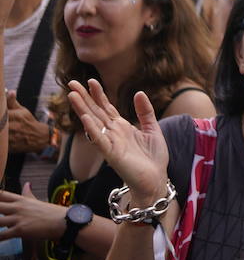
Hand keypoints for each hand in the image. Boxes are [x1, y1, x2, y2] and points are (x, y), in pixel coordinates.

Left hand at [0, 183, 66, 239]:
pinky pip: (2, 235)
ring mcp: (18, 218)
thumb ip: (27, 193)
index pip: (1, 194)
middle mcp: (17, 208)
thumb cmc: (50, 212)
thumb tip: (27, 184)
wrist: (62, 221)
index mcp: (21, 200)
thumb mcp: (36, 201)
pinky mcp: (20, 230)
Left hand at [4, 93, 50, 154]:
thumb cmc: (28, 122)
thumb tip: (9, 91)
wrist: (38, 137)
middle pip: (0, 123)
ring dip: (0, 130)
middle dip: (0, 122)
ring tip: (2, 126)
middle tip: (0, 121)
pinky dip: (1, 138)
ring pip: (0, 133)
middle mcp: (13, 126)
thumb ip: (12, 102)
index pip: (1, 112)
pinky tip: (2, 134)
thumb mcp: (22, 111)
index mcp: (16, 116)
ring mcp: (11, 137)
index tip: (0, 111)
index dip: (0, 111)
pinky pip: (2, 142)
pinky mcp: (9, 146)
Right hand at [67, 80, 168, 199]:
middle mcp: (113, 133)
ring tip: (72, 95)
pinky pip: (100, 141)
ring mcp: (111, 144)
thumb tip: (138, 92)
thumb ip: (145, 112)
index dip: (98, 94)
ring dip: (83, 109)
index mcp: (122, 127)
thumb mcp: (152, 129)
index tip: (91, 80)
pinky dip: (93, 130)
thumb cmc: (153, 157)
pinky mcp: (113, 155)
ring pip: (94, 123)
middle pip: (96, 112)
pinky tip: (86, 119)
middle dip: (84, 98)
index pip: (106, 107)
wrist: (156, 179)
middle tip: (72, 82)